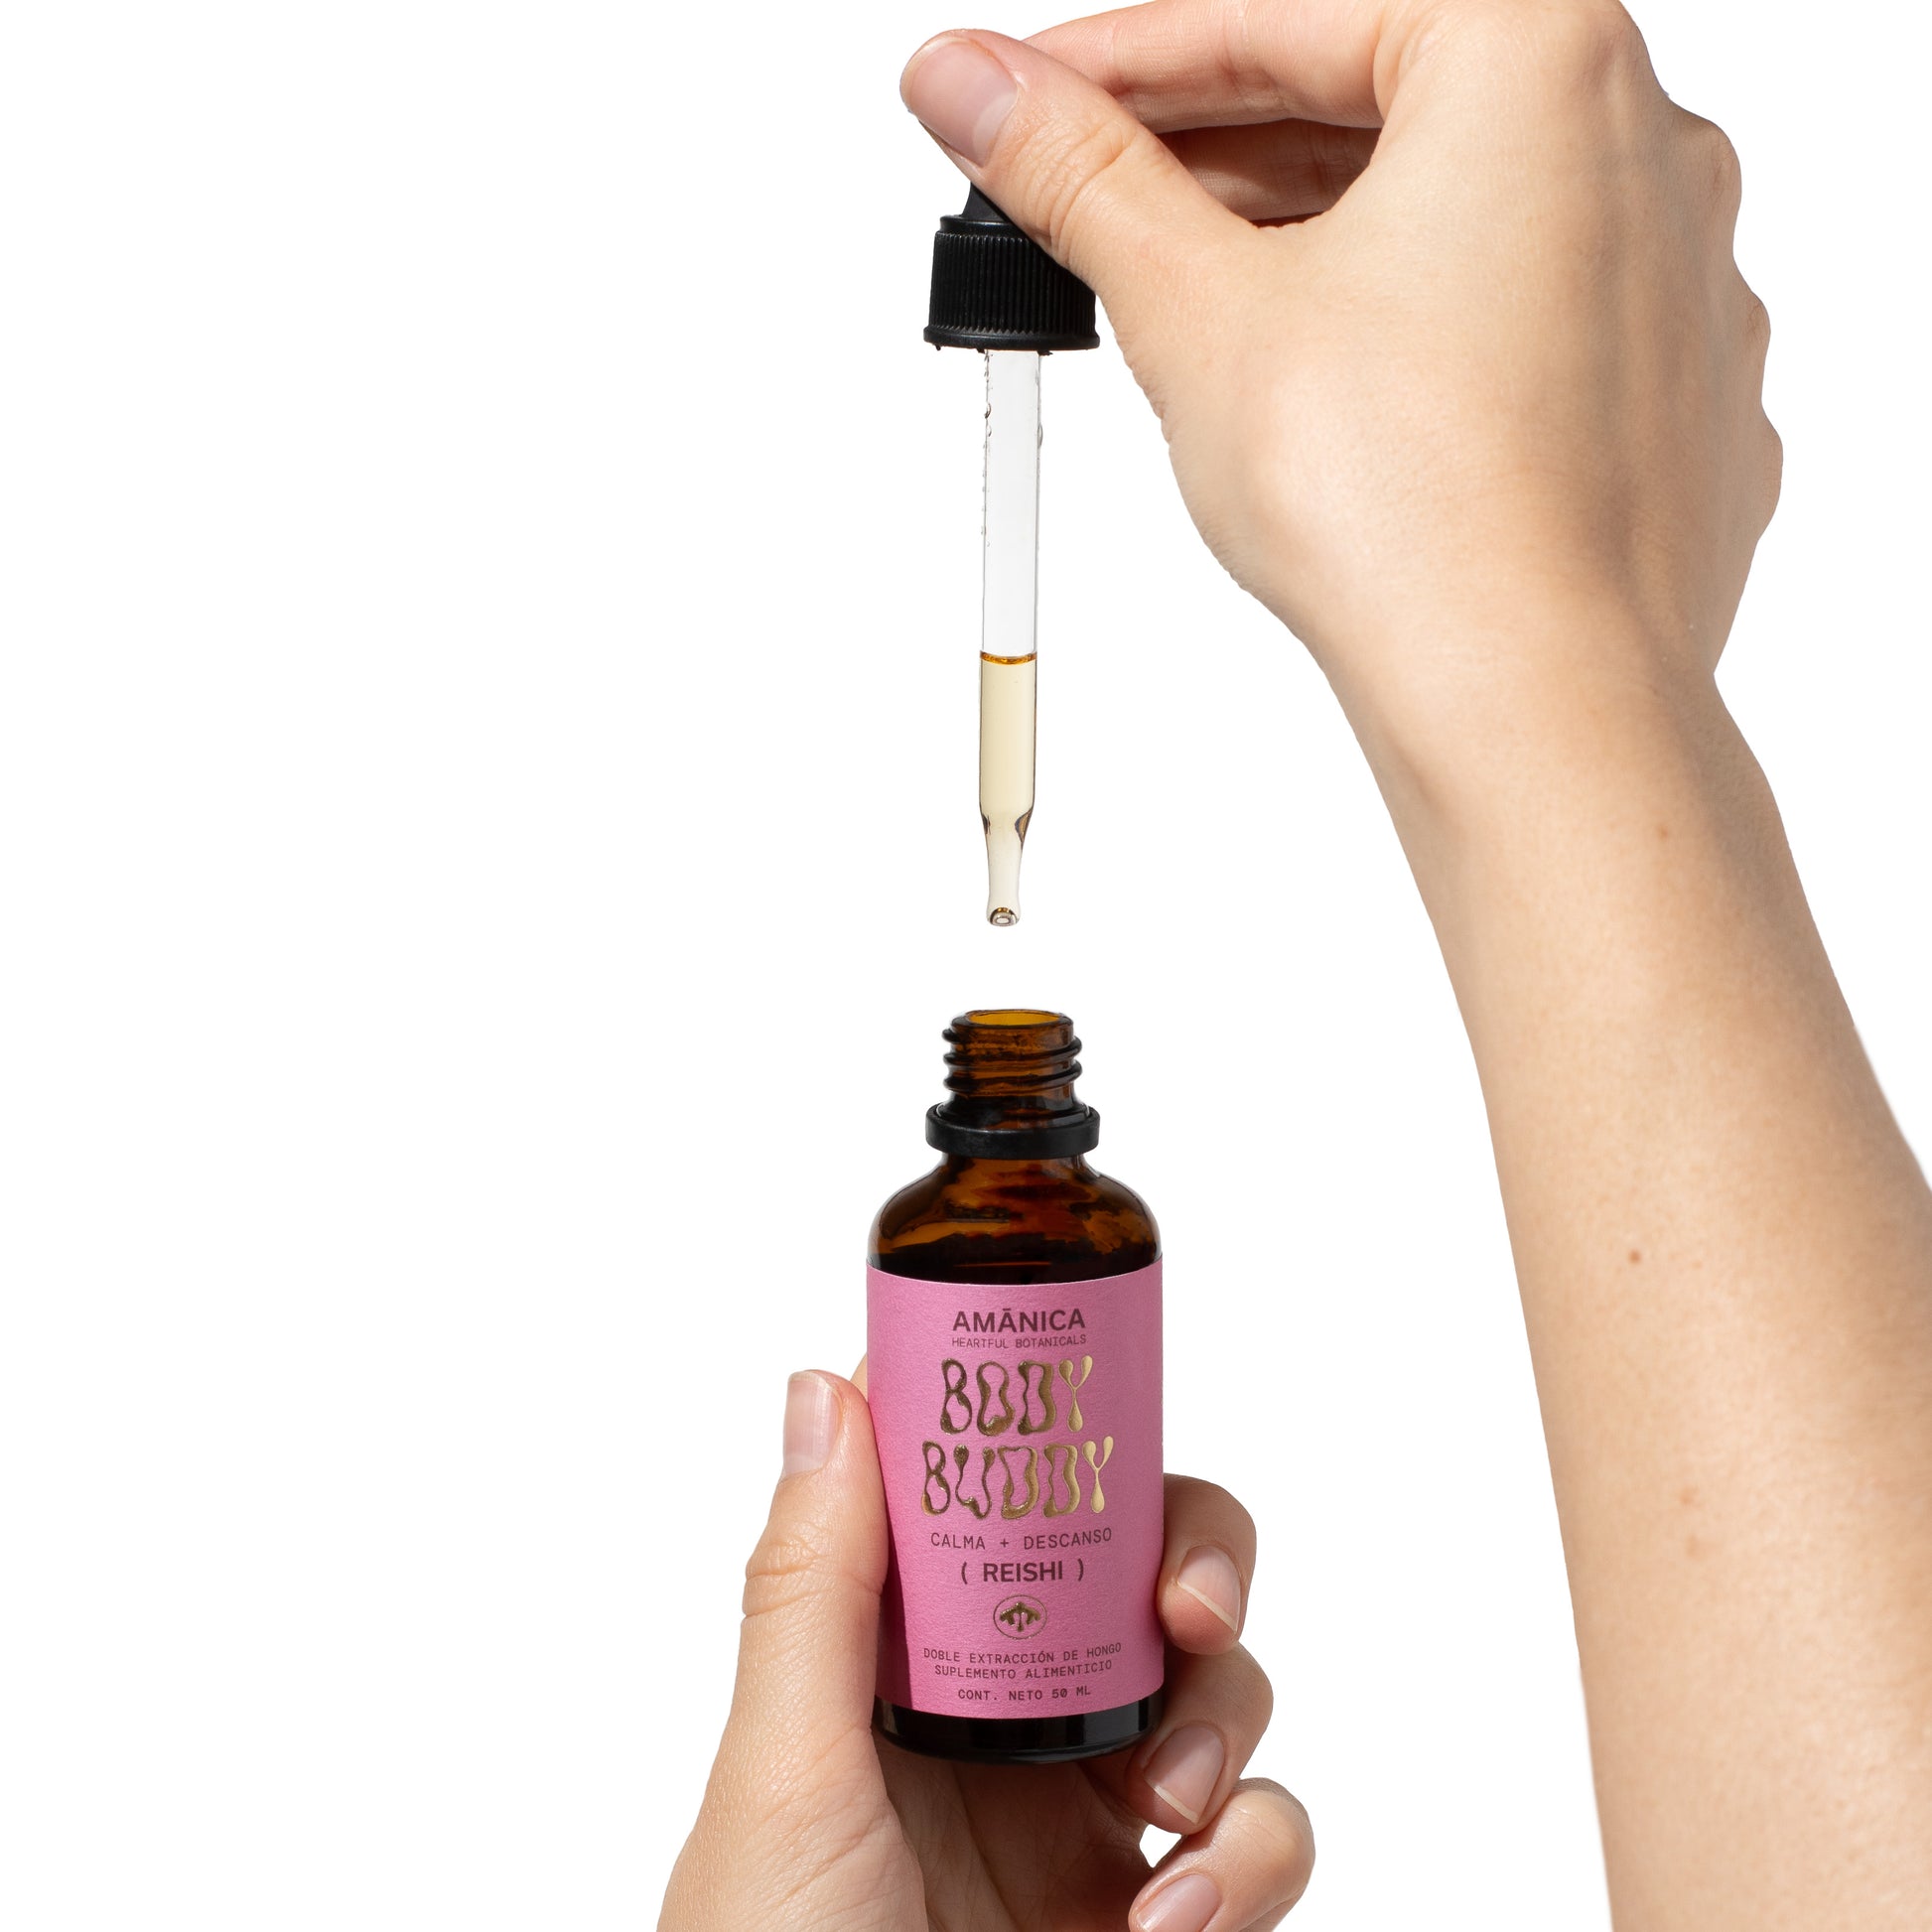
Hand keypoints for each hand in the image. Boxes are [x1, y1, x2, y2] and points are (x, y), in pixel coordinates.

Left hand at [661, 1370, 1312, 1931]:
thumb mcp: (779, 1778)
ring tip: (1172, 1818)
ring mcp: (1087, 1817)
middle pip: (1134, 1565)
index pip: (992, 1496)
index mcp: (895, 1660)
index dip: (1055, 1432)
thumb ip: (813, 1585)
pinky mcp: (1165, 1913)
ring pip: (1218, 1687)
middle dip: (1186, 1557)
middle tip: (1188, 1604)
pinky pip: (1262, 1833)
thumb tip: (827, 1384)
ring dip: (1225, 1722)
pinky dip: (1252, 1862)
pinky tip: (1178, 1929)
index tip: (1101, 1404)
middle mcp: (999, 1718)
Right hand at [900, 0, 1777, 731]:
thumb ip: (1078, 178)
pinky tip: (1330, 389)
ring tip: (1190, 298)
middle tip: (1088, 195)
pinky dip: (1421, 333)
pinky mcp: (1676, 402)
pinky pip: (1527, 324)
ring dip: (1315, 238)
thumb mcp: (1196, 313)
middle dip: (1217, 150)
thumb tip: (971, 87)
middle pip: (1381, 104)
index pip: (1287, 17)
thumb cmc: (1410, 511)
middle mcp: (1645, 147)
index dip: (1130, 60)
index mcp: (1540, 58)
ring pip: (1461, 216)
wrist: (1536, 707)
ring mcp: (1679, 281)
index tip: (1035, 95)